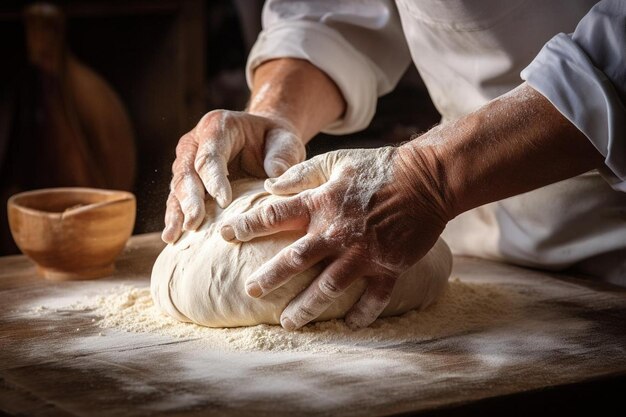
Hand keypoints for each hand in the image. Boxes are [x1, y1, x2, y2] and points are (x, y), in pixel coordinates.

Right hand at [162, 110, 304, 242]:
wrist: (265, 143)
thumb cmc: (275, 142)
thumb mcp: (286, 142)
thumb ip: (282, 156)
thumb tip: (275, 176)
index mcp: (217, 126)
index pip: (210, 155)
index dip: (214, 178)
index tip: (224, 201)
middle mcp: (195, 142)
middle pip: (187, 171)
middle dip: (189, 199)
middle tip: (194, 223)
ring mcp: (187, 162)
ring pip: (177, 188)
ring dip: (176, 212)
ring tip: (174, 236)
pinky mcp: (187, 182)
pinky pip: (177, 200)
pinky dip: (175, 218)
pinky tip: (173, 237)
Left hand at [219, 146, 450, 329]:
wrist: (426, 178)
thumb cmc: (378, 167)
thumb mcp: (337, 162)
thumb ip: (302, 174)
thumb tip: (270, 185)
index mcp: (322, 203)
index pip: (274, 215)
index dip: (246, 225)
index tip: (224, 235)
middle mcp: (337, 231)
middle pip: (295, 259)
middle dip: (269, 278)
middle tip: (250, 292)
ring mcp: (364, 252)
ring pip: (328, 286)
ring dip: (306, 307)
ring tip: (288, 322)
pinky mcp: (389, 265)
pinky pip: (373, 297)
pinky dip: (362, 313)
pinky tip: (349, 325)